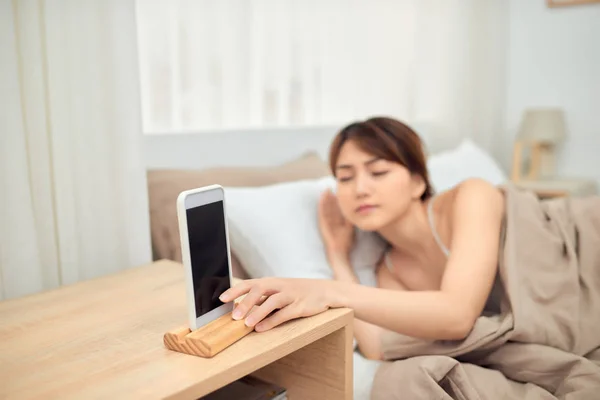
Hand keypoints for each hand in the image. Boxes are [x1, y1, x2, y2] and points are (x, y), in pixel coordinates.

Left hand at [219, 278, 333, 331]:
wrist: (324, 291)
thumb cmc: (296, 292)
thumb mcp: (277, 291)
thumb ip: (260, 299)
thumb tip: (238, 307)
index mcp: (271, 282)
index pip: (250, 284)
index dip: (235, 290)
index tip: (222, 299)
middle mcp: (279, 286)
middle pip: (260, 289)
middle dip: (245, 302)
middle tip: (233, 316)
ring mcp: (291, 295)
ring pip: (272, 301)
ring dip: (258, 313)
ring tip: (246, 324)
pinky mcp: (300, 306)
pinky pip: (284, 313)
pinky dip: (272, 321)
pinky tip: (261, 328)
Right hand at [318, 189, 354, 259]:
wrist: (339, 252)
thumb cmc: (345, 242)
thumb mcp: (350, 228)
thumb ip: (351, 220)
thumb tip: (356, 210)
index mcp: (337, 222)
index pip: (337, 209)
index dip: (337, 201)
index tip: (339, 192)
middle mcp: (330, 221)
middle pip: (330, 207)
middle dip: (331, 197)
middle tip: (332, 187)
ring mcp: (325, 222)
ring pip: (325, 208)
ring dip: (325, 198)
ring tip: (326, 189)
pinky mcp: (322, 223)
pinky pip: (321, 212)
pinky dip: (321, 204)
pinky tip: (322, 197)